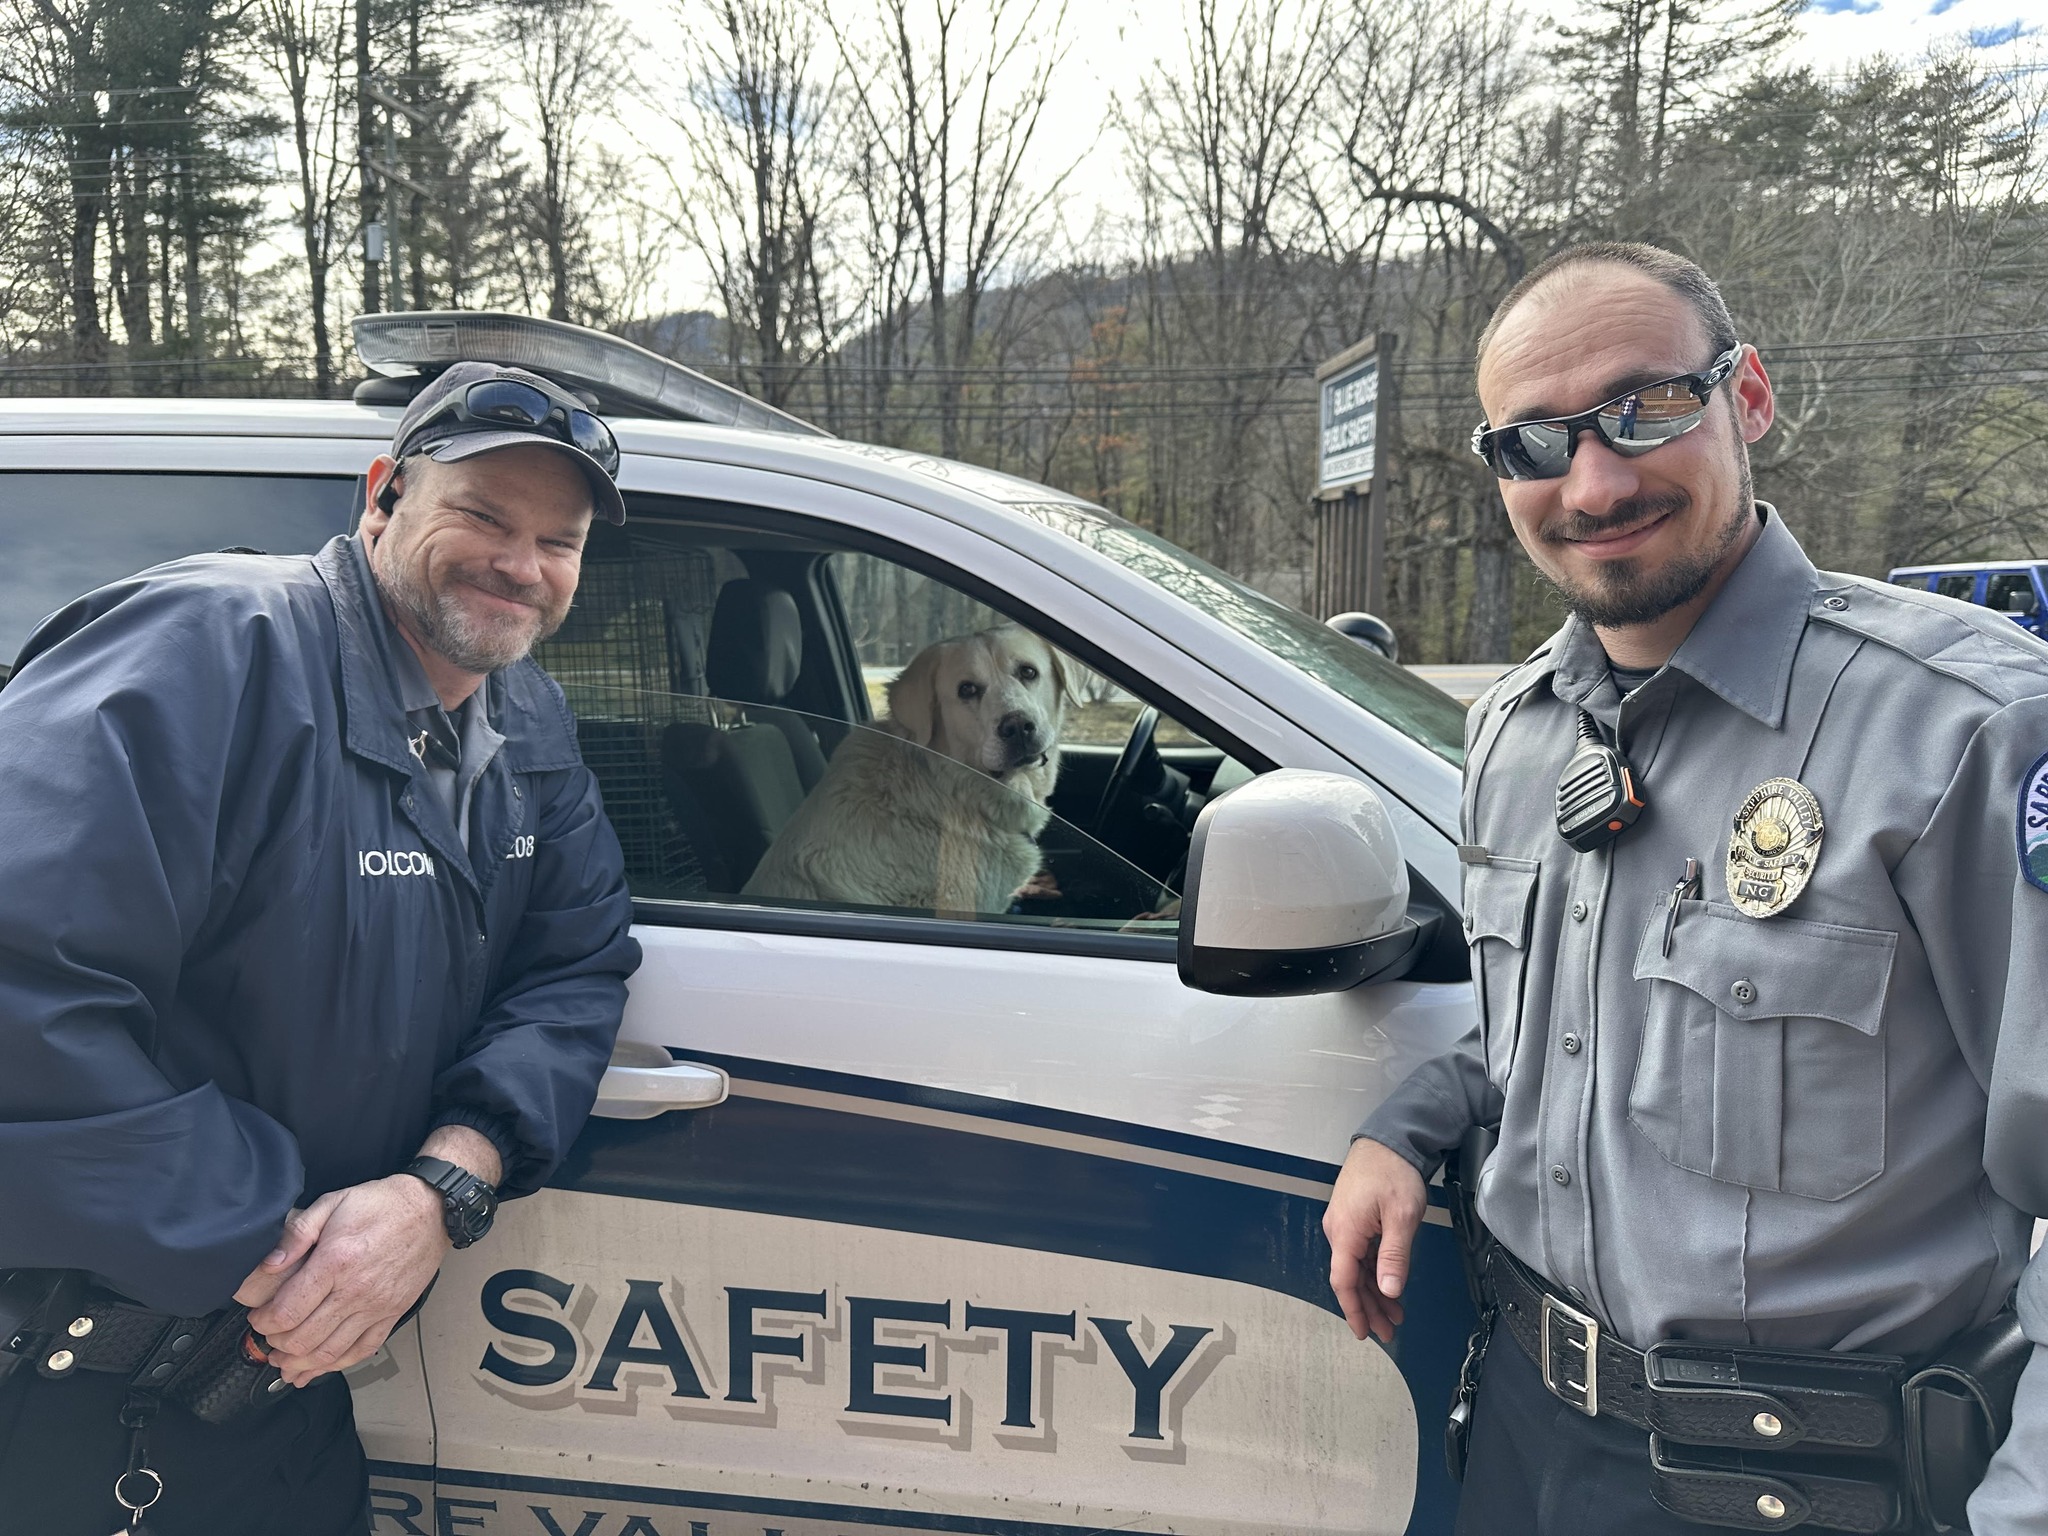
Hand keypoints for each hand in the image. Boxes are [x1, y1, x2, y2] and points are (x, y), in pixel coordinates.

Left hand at [237, 1175, 447, 1385]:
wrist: (431, 1210)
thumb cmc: (381, 1204)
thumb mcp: (333, 1202)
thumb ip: (297, 1232)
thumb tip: (269, 1264)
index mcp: (335, 1262)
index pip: (287, 1312)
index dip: (263, 1323)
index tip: (257, 1317)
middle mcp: (356, 1290)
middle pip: (303, 1339)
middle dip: (276, 1344)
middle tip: (267, 1337)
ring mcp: (377, 1306)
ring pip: (329, 1353)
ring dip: (300, 1363)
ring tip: (284, 1362)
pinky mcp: (392, 1314)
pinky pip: (361, 1350)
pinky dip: (336, 1365)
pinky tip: (319, 1367)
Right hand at [1324, 1137, 1427, 1343]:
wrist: (1389, 1139)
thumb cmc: (1393, 1171)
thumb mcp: (1401, 1216)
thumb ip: (1393, 1256)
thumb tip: (1388, 1290)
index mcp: (1345, 1232)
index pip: (1344, 1282)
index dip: (1354, 1310)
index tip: (1365, 1332)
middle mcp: (1338, 1230)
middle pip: (1350, 1279)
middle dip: (1369, 1307)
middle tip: (1388, 1330)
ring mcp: (1345, 1224)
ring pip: (1356, 1268)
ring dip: (1373, 1292)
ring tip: (1394, 1313)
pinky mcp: (1353, 1218)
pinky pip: (1360, 1254)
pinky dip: (1373, 1273)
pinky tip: (1388, 1284)